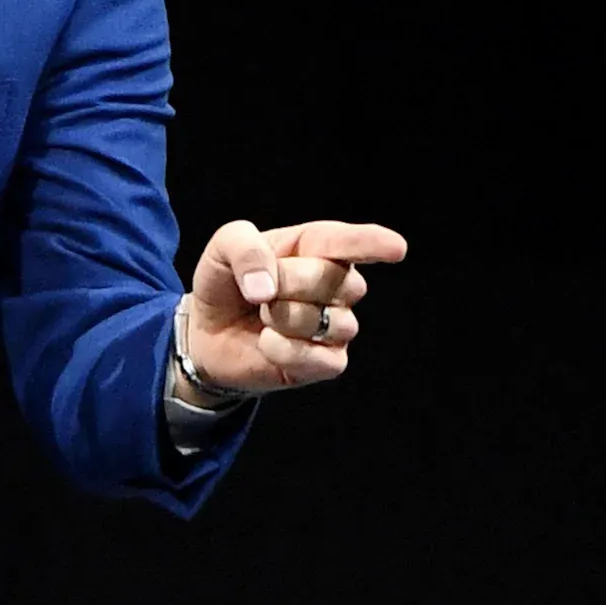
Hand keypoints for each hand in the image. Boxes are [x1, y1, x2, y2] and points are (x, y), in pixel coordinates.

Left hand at [179, 218, 407, 397]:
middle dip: (287, 281)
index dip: (372, 243)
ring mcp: (337, 324)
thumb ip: (244, 249)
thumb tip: (266, 289)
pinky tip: (267, 343)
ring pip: (332, 320)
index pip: (349, 242)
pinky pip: (322, 358)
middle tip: (259, 289)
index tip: (396, 248)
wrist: (209, 333)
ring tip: (264, 316)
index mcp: (315, 245)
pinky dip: (285, 350)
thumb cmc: (226, 283)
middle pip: (334, 278)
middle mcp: (337, 283)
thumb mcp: (222, 248)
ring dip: (284, 318)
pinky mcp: (329, 362)